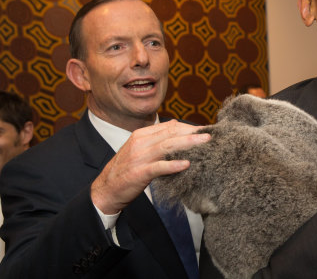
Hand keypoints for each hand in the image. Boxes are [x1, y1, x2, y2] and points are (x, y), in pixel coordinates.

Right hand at [91, 120, 209, 213]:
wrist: (106, 190)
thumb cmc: (127, 170)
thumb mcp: (139, 149)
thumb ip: (156, 139)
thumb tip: (176, 127)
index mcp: (141, 135)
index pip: (169, 126)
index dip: (188, 127)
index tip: (204, 130)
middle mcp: (140, 143)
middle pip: (171, 133)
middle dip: (192, 133)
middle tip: (210, 134)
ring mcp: (139, 157)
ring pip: (167, 146)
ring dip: (188, 143)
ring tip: (204, 143)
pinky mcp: (139, 173)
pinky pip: (159, 167)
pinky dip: (173, 165)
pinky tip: (186, 164)